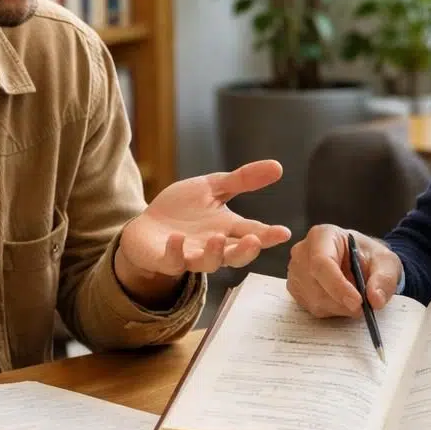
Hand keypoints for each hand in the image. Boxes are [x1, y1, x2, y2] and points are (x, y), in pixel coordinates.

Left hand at [115, 160, 291, 301]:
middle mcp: (213, 246)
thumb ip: (243, 179)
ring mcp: (190, 255)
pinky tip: (177, 238)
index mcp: (227, 228)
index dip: (269, 235)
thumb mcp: (213, 187)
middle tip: (256, 240)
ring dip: (214, 253)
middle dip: (247, 250)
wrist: (147, 225)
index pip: (253, 232)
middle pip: (235, 255)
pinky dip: (175, 252)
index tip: (284, 232)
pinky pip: (173, 262)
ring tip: (217, 238)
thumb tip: (278, 166)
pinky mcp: (166, 260)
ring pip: (208, 263)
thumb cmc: (183, 209)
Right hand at [286, 224, 402, 317]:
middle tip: (364, 306)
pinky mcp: (296, 289)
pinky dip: (332, 310)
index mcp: (322, 236)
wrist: (360, 262)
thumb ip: (384, 278)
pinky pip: (312, 308)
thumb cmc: (368, 257)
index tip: (358, 302)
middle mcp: (303, 252)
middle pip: (316, 285)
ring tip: (355, 299)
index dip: (338, 286)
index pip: (322, 262)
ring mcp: (296, 271)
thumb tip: (375, 299)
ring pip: (314, 300)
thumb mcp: (386, 262)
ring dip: (339, 308)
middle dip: (342, 301)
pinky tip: (342, 300)